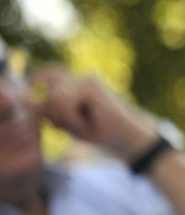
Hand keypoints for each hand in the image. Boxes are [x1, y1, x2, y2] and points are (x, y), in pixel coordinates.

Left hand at [28, 65, 157, 162]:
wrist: (129, 139)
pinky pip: (65, 102)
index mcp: (77, 84)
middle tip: (62, 124)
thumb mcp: (67, 122)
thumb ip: (48, 110)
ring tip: (81, 126)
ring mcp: (88, 79)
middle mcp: (82, 77)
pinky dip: (71, 118)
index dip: (35, 83)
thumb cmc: (100, 132)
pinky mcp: (92, 85)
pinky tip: (86, 124)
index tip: (29, 98)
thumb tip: (25, 101)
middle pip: (47, 83)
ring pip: (54, 96)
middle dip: (48, 109)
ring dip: (63, 118)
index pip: (47, 75)